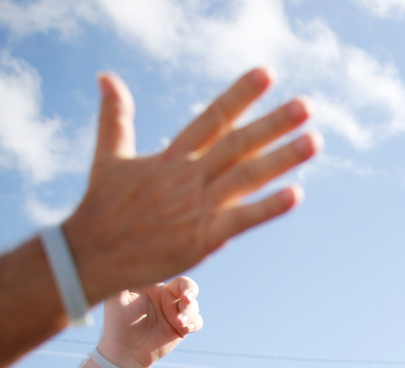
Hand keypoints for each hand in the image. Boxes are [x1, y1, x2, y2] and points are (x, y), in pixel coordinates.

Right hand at [63, 68, 320, 302]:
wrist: (91, 255)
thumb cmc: (101, 207)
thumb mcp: (108, 156)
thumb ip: (115, 117)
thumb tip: (106, 76)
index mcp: (171, 157)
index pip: (212, 118)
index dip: (240, 95)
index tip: (267, 74)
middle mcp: (188, 177)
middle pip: (238, 144)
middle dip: (274, 124)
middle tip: (307, 106)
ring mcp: (197, 207)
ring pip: (246, 177)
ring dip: (282, 160)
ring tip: (314, 142)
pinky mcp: (202, 238)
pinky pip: (242, 220)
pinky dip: (268, 208)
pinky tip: (296, 194)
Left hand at [98, 277, 203, 367]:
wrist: (125, 352)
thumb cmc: (117, 323)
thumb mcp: (115, 299)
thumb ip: (122, 279)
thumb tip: (126, 258)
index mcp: (152, 286)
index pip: (168, 272)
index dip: (174, 271)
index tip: (172, 279)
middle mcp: (165, 296)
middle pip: (187, 285)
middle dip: (190, 290)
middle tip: (186, 298)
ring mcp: (174, 312)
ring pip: (193, 304)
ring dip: (190, 312)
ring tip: (180, 323)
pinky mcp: (181, 327)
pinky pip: (197, 321)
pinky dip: (195, 322)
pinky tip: (186, 328)